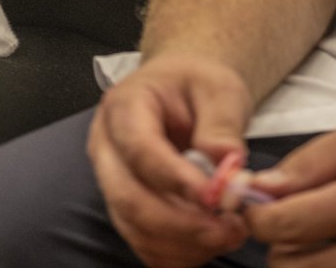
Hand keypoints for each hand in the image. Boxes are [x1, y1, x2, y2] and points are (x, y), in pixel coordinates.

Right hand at [87, 53, 254, 266]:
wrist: (184, 90)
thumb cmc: (196, 85)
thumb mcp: (219, 88)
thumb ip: (222, 125)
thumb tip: (226, 168)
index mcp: (124, 106)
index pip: (140, 150)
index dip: (176, 180)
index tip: (216, 198)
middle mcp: (108, 147)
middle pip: (129, 199)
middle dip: (182, 223)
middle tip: (227, 227)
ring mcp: (112, 181)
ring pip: (136, 229)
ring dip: (184, 242)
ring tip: (227, 231)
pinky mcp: (126, 209)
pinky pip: (144, 245)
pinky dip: (178, 253)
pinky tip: (210, 239)